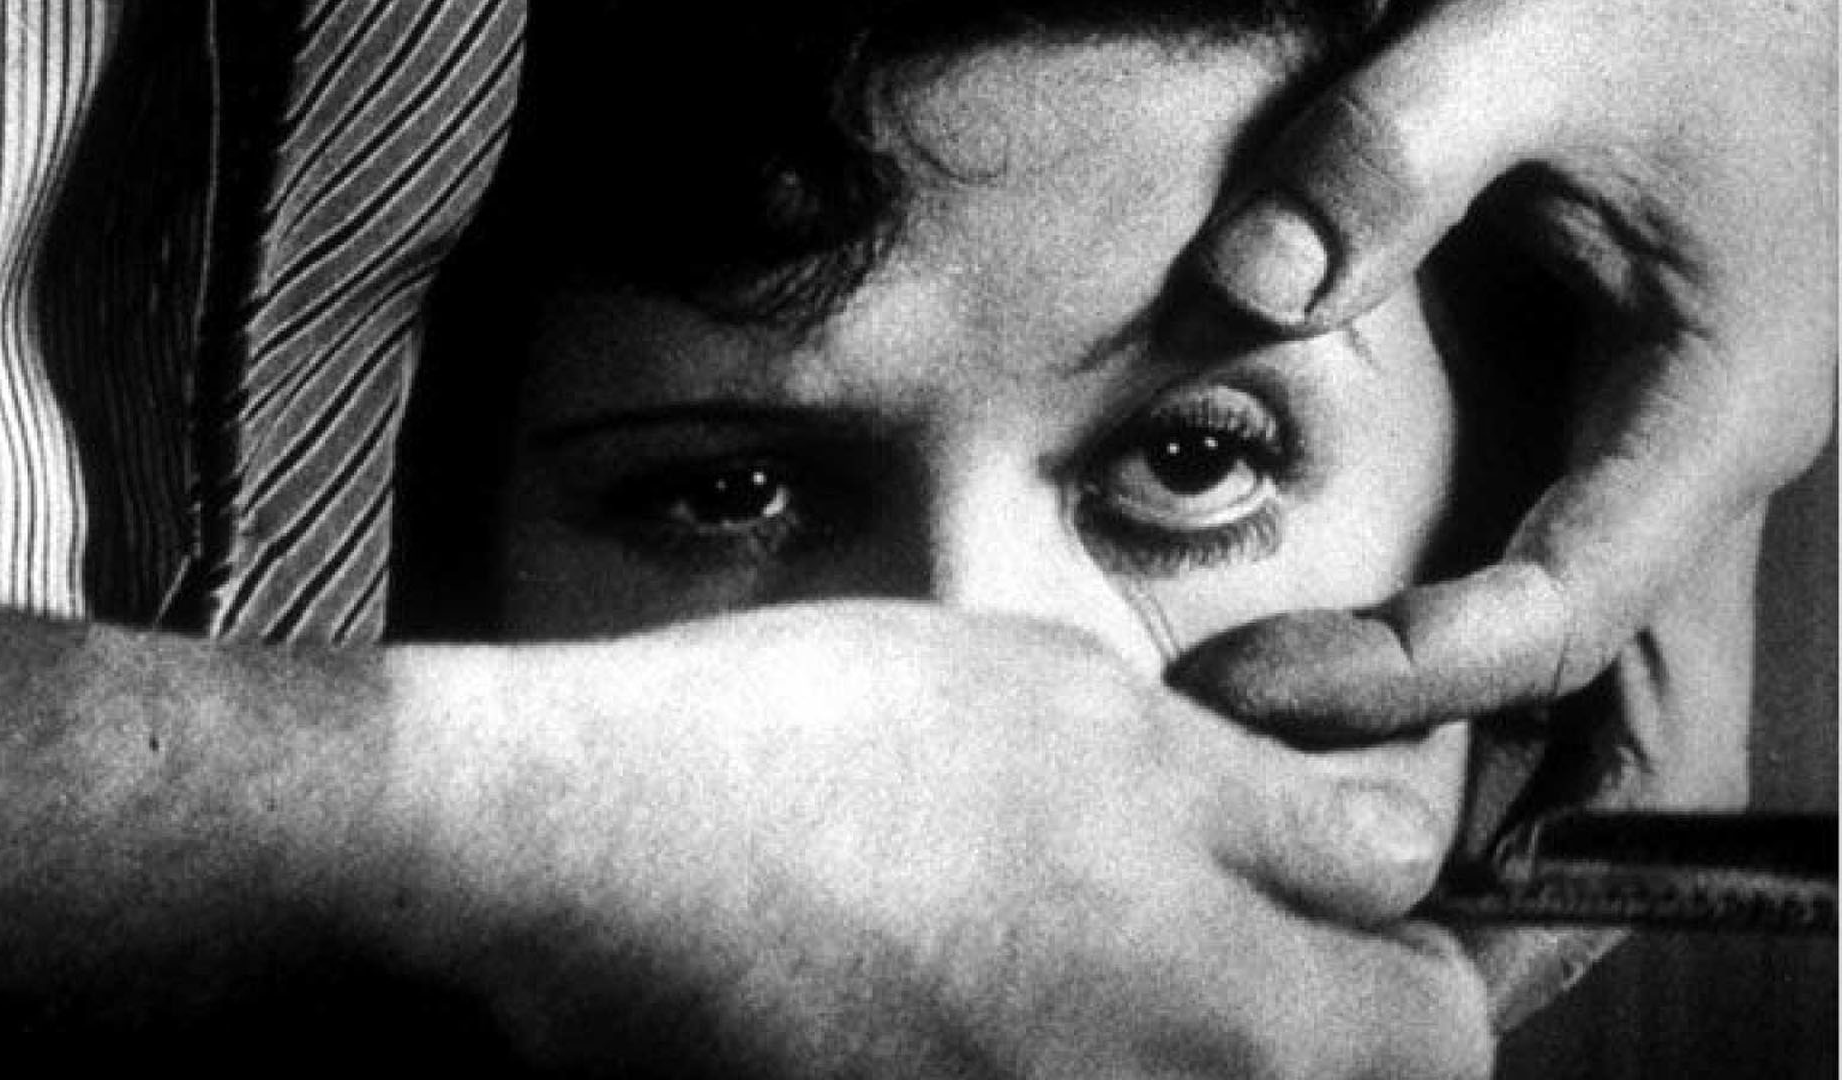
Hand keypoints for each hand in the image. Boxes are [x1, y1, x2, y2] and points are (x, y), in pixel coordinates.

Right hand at [383, 602, 1490, 1078]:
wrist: (593, 851)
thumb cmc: (841, 755)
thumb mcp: (1099, 722)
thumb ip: (1279, 813)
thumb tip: (1393, 858)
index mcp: (1239, 1028)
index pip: (1441, 1031)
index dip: (1412, 938)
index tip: (1347, 877)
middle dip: (1292, 986)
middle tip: (1194, 878)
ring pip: (1164, 1079)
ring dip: (1162, 1009)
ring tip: (1060, 904)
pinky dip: (1046, 1038)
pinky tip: (974, 954)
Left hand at [1170, 0, 1834, 1023]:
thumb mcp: (1535, 29)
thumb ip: (1391, 157)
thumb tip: (1250, 286)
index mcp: (1708, 407)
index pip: (1553, 618)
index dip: (1400, 679)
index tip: (1241, 694)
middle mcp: (1700, 465)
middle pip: (1647, 729)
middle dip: (1542, 855)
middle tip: (1385, 938)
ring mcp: (1664, 461)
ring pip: (1628, 693)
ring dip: (1533, 802)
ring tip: (1390, 888)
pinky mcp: (1615, 434)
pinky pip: (1577, 612)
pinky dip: (1507, 703)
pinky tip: (1401, 732)